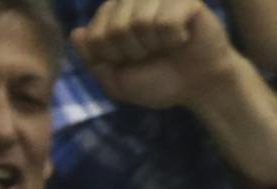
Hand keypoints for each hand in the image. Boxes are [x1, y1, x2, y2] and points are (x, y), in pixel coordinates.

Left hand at [73, 0, 239, 108]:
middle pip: (117, 26)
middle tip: (151, 55)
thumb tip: (76, 34)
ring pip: (141, 22)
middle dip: (133, 52)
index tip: (131, 61)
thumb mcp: (119, 82)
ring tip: (167, 46)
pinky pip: (166, 19)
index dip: (113, 57)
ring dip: (154, 45)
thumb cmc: (161, 81)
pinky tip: (182, 39)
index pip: (97, 33)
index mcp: (115, 13)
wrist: (200, 87)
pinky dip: (174, 37)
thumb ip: (94, 62)